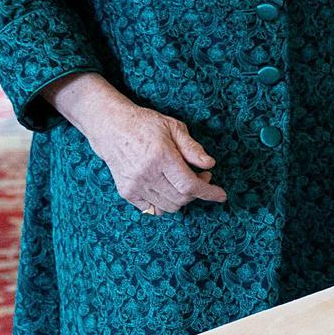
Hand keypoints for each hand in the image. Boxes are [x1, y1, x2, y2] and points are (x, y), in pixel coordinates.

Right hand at [88, 103, 226, 213]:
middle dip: (198, 191)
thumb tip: (210, 165)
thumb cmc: (145, 125)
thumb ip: (193, 148)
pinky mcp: (126, 192)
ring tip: (184, 180)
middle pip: (181, 198)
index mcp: (161, 157)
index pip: (189, 185)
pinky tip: (169, 188)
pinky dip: (166, 204)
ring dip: (183, 198)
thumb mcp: (174, 127)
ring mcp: (134, 185)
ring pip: (169, 207)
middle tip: (202, 175)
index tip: (221, 195)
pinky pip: (152, 210)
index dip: (208, 192)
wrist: (111, 128)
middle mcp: (146, 174)